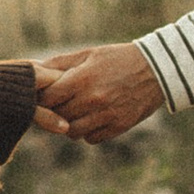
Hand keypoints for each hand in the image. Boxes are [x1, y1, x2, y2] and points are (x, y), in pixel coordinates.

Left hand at [32, 43, 164, 142]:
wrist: (157, 70)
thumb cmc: (119, 59)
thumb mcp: (90, 54)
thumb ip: (61, 63)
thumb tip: (35, 69)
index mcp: (83, 79)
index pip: (48, 98)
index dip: (43, 97)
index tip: (46, 94)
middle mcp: (93, 100)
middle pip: (58, 116)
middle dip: (56, 111)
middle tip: (60, 103)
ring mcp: (106, 116)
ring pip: (73, 132)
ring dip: (70, 125)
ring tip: (76, 112)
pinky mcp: (118, 127)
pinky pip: (91, 139)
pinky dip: (88, 132)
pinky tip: (93, 119)